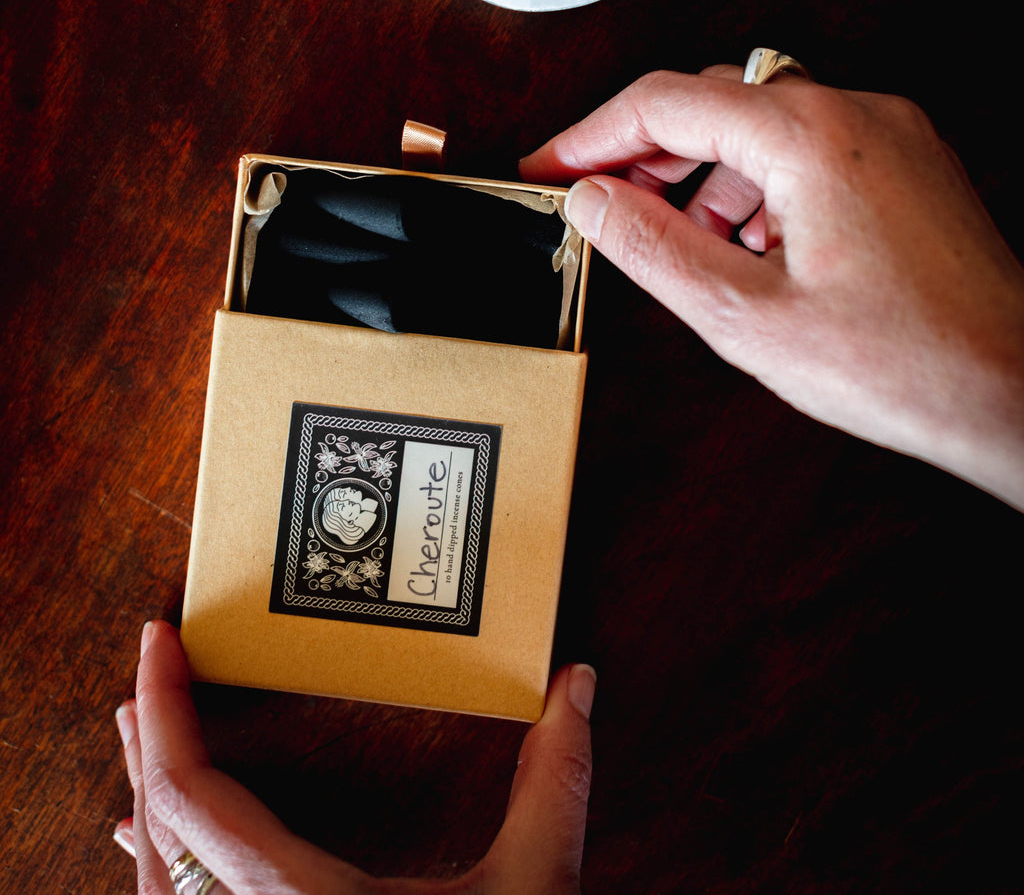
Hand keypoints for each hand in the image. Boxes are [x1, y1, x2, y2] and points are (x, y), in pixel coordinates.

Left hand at [115, 621, 594, 892]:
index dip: (166, 706)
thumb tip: (580, 682)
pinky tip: (157, 858)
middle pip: (160, 829)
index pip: (191, 789)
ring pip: (157, 887)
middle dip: (149, 743)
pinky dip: (161, 873)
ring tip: (147, 748)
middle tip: (149, 674)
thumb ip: (554, 784)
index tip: (160, 639)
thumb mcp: (533, 894)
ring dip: (153, 807)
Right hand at [522, 68, 1023, 508]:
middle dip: (645, 150)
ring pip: (761, 121)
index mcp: (808, 136)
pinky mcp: (908, 162)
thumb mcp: (745, 316)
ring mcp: (888, 133)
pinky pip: (809, 143)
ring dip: (704, 169)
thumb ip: (653, 248)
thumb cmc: (907, 363)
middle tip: (598, 200)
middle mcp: (853, 113)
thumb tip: (592, 202)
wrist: (1015, 389)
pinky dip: (759, 179)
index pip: (665, 102)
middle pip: (713, 100)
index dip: (591, 134)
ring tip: (677, 237)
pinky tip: (747, 241)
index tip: (551, 166)